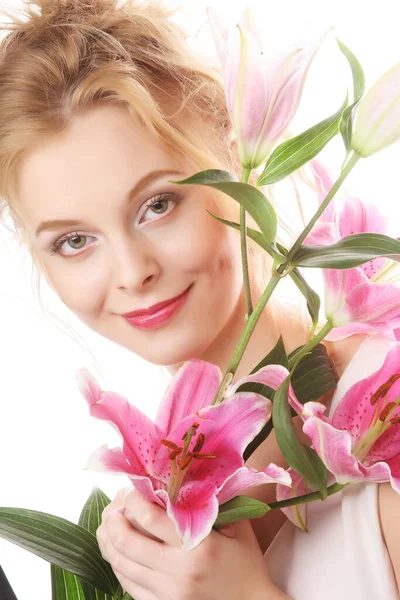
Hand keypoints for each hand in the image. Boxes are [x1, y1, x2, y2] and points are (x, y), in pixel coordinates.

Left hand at [97, 486, 286, 599]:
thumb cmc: (247, 563)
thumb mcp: (237, 526)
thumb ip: (214, 503)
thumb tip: (188, 476)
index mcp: (197, 546)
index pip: (150, 516)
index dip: (133, 498)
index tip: (132, 487)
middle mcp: (178, 570)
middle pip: (126, 541)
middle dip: (112, 518)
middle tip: (114, 505)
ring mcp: (167, 592)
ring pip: (120, 564)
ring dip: (108, 540)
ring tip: (109, 523)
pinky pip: (127, 584)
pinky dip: (117, 563)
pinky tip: (118, 549)